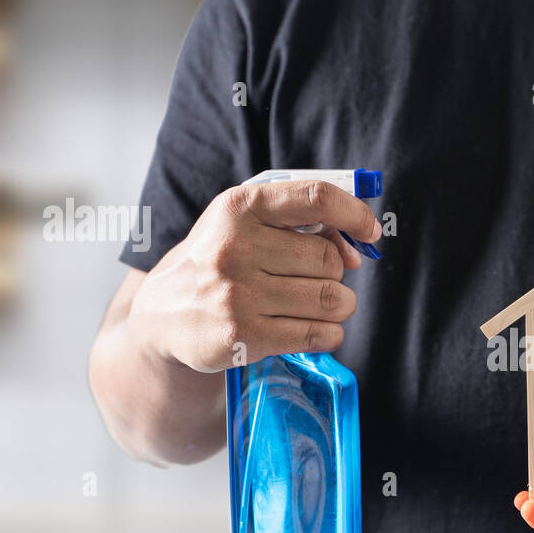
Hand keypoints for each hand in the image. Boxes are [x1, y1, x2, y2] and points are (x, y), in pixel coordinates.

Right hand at [127, 180, 382, 372]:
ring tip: (319, 306)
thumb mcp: (244, 228)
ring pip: (331, 299)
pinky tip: (313, 329)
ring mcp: (238, 293)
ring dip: (339, 306)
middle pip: (329, 260)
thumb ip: (299, 226)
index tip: (370, 231)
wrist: (163, 317)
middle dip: (336, 273)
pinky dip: (328, 333)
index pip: (315, 198)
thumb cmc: (217, 264)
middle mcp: (236, 247)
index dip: (354, 213)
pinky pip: (318, 333)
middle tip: (318, 281)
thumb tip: (356, 250)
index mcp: (239, 207)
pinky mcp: (243, 334)